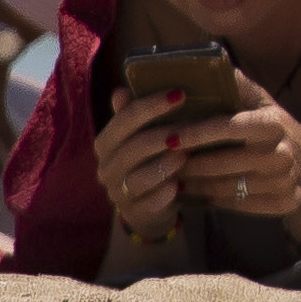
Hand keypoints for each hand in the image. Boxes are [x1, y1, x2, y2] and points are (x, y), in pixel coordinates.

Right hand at [95, 80, 203, 251]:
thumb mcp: (142, 135)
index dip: (151, 106)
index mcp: (106, 143)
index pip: (124, 120)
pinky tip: (179, 185)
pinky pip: (149, 203)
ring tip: (185, 154)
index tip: (180, 93)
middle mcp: (107, 167)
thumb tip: (121, 89)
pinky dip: (164, 193)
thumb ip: (134, 114)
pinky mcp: (134, 213)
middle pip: (133, 147)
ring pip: (139, 176)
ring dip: (164, 164)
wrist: (149, 207)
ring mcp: (118, 192)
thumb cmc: (150, 160)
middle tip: (194, 125)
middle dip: (164, 134)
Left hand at [104, 72, 300, 251]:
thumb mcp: (265, 104)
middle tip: (161, 163)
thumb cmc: (279, 130)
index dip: (196, 133)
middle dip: (188, 164)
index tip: (169, 136)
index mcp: (273, 123)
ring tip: (172, 178)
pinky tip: (196, 193)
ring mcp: (282, 181)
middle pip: (221, 163)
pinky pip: (236, 205)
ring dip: (194, 184)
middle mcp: (280, 153)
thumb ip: (239, 87)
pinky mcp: (282, 203)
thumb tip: (213, 60)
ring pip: (225, 187)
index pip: (227, 127)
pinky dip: (213, 200)